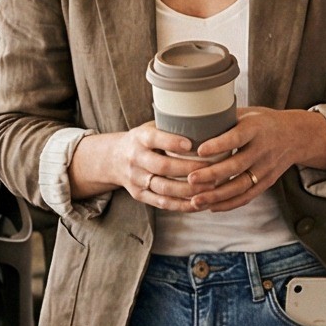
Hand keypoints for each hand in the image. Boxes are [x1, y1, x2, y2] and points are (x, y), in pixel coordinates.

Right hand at [72, 125, 208, 211]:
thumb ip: (170, 127)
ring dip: (189, 190)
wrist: (113, 159)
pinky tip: (199, 203)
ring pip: (164, 188)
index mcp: (139, 138)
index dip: (172, 142)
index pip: (155, 138)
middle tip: (212, 169)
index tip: (192, 145)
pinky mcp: (139, 195)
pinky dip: (181, 205)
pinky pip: (162, 203)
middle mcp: (135, 158)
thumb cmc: (143, 141)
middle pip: (162, 166)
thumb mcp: (150, 127)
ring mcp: (136, 179)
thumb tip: (206, 120)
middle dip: (189, 169)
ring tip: (210, 187)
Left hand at [184, 109, 325, 208]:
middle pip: (237, 165)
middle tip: (190, 179)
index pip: (237, 137)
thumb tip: (189, 121)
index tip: (200, 150)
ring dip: (217, 195)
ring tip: (196, 200)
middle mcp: (263, 149)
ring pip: (241, 185)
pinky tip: (211, 207)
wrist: (295, 136)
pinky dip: (229, 204)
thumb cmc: (262, 122)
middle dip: (213, 174)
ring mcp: (266, 168)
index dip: (219, 144)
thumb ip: (224, 119)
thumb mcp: (247, 114)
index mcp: (256, 128)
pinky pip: (247, 196)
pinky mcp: (267, 182)